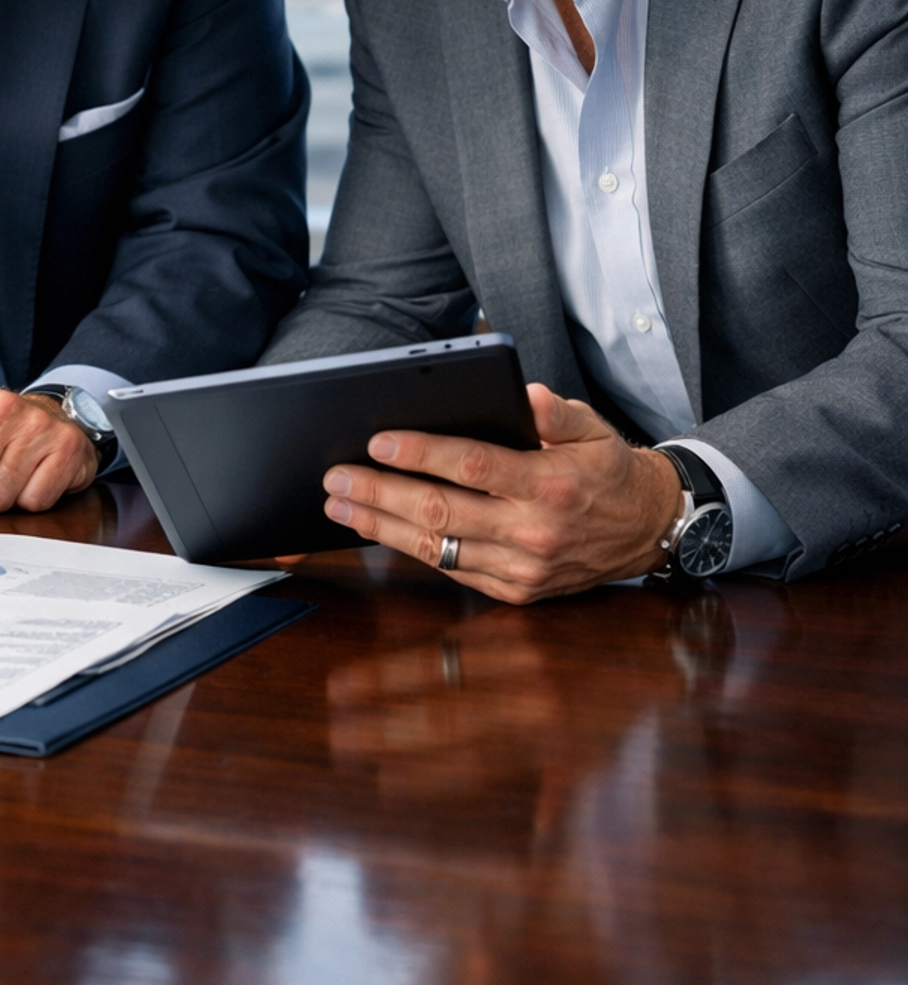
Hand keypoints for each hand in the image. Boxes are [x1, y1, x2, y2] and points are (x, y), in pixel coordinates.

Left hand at [321, 383, 683, 602]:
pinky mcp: (517, 590)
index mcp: (549, 484)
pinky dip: (412, 550)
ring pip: (438, 548)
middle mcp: (533, 531)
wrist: (647, 530)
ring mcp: (523, 567)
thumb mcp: (594, 429)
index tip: (377, 442)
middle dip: (380, 494)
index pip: (472, 465)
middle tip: (337, 479)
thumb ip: (557, 411)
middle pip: (441, 511)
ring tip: (340, 508)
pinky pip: (453, 570)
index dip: (421, 453)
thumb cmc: (609, 471)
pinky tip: (380, 532)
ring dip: (382, 527)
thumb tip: (525, 394)